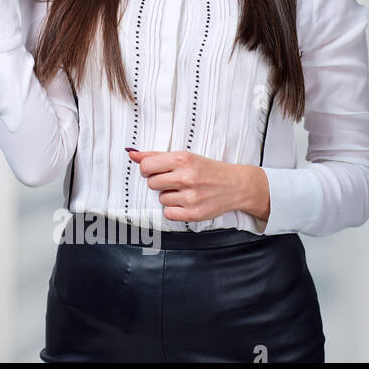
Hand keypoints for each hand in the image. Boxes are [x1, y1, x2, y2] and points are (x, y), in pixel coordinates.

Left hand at [126, 149, 269, 223]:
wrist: (236, 186)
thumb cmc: (208, 170)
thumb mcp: (185, 157)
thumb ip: (156, 155)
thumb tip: (132, 154)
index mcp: (183, 159)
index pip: (146, 166)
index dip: (148, 169)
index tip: (155, 170)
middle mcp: (187, 177)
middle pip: (151, 183)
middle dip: (159, 182)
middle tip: (175, 180)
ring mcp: (191, 197)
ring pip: (160, 198)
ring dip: (169, 196)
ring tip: (185, 191)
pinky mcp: (194, 213)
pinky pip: (168, 213)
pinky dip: (174, 209)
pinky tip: (186, 202)